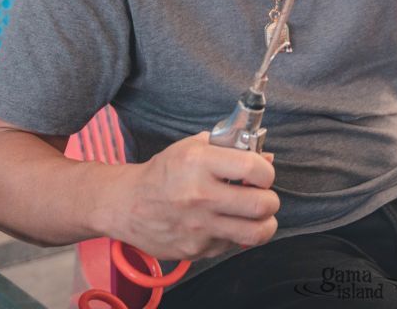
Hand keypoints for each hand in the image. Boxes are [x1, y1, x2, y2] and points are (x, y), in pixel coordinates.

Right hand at [103, 131, 278, 260]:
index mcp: (198, 162)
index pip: (254, 168)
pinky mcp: (195, 250)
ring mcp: (198, 227)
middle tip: (263, 197)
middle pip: (262, 205)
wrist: (126, 205)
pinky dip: (235, 235)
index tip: (262, 174)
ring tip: (258, 216)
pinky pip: (232, 245)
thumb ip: (231, 147)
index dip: (266, 172)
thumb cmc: (163, 172)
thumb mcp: (192, 147)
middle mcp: (199, 195)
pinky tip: (225, 224)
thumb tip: (267, 156)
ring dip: (264, 224)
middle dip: (270, 200)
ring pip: (255, 233)